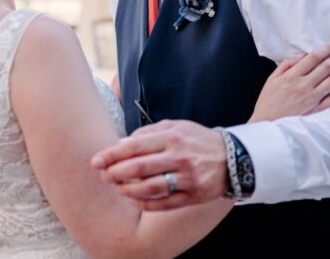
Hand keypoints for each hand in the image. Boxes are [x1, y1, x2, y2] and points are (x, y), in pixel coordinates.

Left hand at [91, 120, 227, 210]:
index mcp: (172, 136)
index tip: (96, 160)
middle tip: (103, 176)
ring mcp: (187, 177)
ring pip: (150, 188)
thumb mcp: (176, 127)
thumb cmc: (197, 140)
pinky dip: (146, 203)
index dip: (112, 154)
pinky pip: (165, 203)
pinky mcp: (193, 195)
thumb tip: (122, 143)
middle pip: (138, 167)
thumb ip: (149, 132)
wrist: (233, 157)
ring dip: (128, 190)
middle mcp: (179, 156)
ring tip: (117, 188)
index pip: (134, 146)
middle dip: (115, 173)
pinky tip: (134, 200)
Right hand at [249, 41, 329, 121]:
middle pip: (326, 67)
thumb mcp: (272, 79)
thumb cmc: (269, 101)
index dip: (327, 48)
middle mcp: (304, 86)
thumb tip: (302, 56)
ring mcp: (312, 99)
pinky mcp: (316, 111)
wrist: (268, 124)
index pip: (314, 58)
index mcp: (292, 76)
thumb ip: (286, 65)